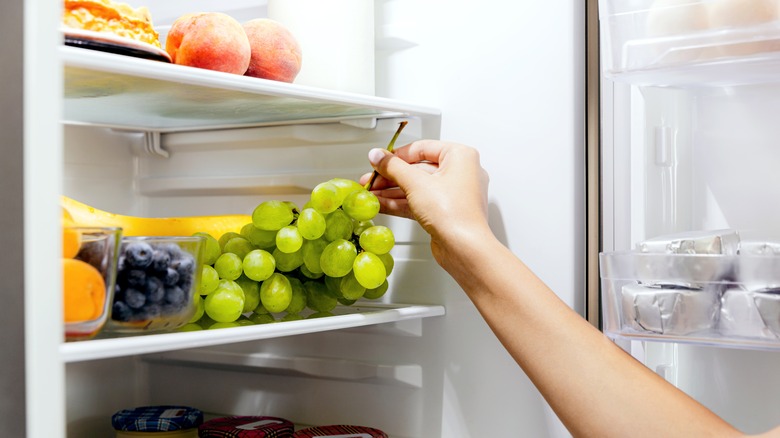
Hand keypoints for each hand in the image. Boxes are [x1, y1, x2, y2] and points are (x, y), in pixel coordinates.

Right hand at [360, 140, 491, 265]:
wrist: (464, 249)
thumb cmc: (453, 214)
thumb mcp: (416, 183)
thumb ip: (393, 167)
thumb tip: (378, 156)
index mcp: (460, 157)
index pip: (422, 148)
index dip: (397, 155)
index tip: (379, 160)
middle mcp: (459, 173)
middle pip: (417, 169)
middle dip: (390, 176)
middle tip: (371, 178)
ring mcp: (452, 195)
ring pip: (416, 188)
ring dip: (392, 191)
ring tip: (370, 193)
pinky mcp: (445, 213)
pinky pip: (419, 202)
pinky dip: (400, 203)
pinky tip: (381, 204)